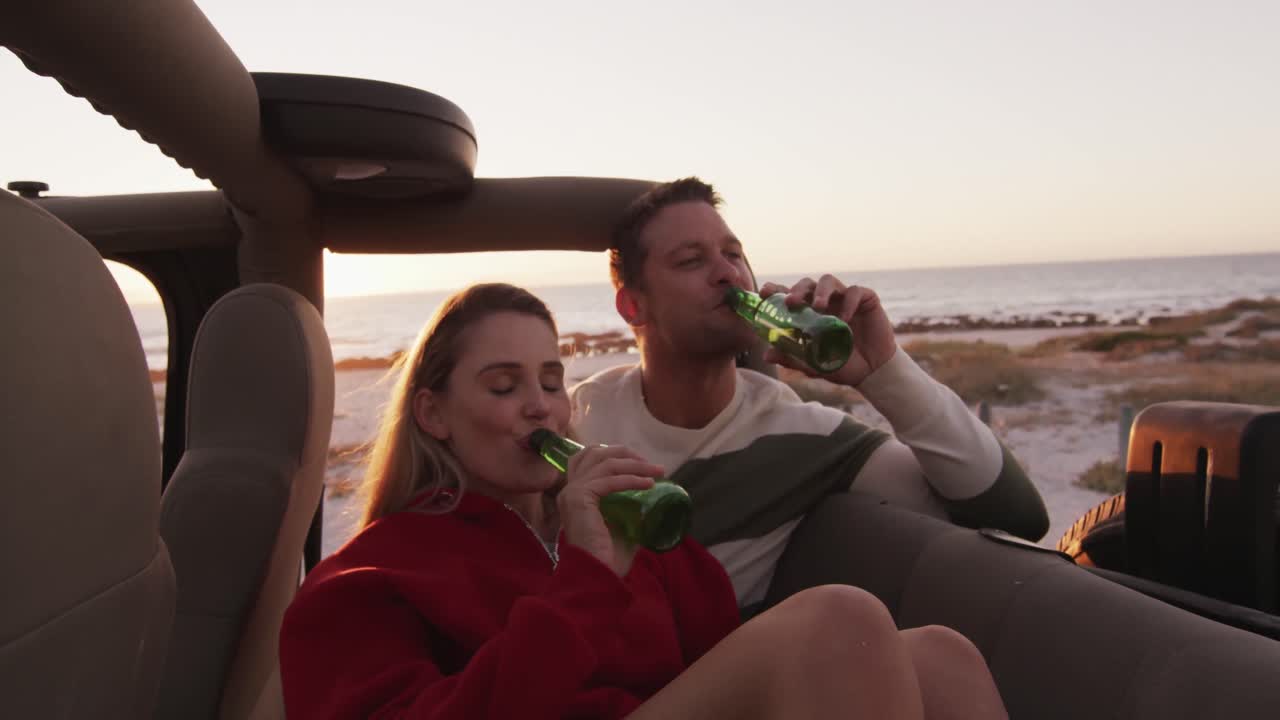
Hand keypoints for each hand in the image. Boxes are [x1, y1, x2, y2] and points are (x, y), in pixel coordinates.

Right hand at [559, 445, 663, 576]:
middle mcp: (569, 489)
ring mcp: (572, 492)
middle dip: (625, 453)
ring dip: (636, 465)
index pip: (586, 458)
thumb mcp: (620, 528)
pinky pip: (610, 480)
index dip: (613, 454)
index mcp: (574, 495)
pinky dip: (633, 479)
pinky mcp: (579, 497)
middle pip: (595, 453)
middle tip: (650, 464)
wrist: (595, 577)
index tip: (639, 462)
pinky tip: (649, 484)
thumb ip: (629, 512)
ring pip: (606, 464)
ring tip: (658, 472)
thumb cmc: (606, 559)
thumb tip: (651, 503)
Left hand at [758, 275, 896, 386]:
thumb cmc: (841, 364)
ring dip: (821, 291)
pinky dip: (848, 303)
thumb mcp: (813, 364)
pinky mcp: (866, 299)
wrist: (871, 372)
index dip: (775, 290)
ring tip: (819, 307)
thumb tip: (766, 355)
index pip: (789, 295)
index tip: (764, 291)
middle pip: (807, 284)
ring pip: (828, 281)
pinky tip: (844, 320)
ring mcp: (844, 298)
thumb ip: (792, 358)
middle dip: (797, 289)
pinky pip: (855, 292)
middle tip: (791, 302)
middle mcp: (825, 302)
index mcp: (808, 313)